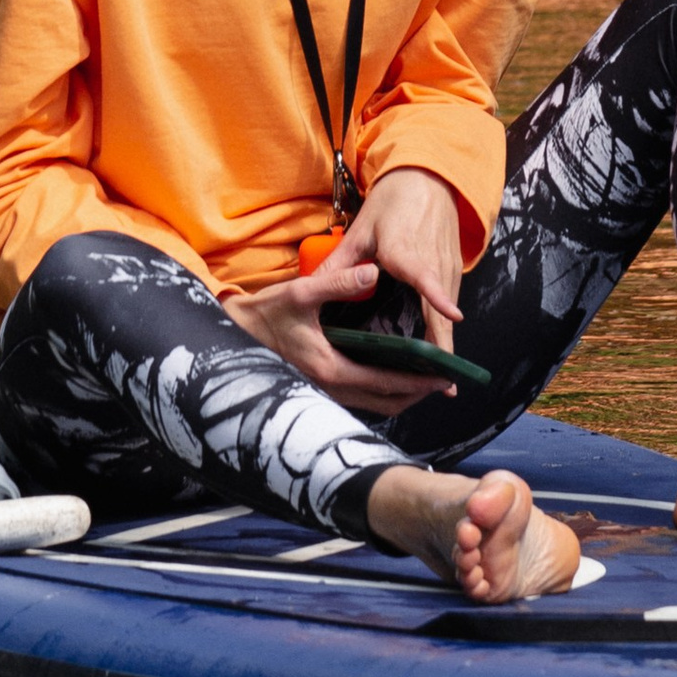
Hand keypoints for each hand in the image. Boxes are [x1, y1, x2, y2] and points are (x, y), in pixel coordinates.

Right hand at [224, 168, 465, 415]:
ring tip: (424, 380)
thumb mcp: (301, 292)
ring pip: (373, 403)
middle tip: (442, 382)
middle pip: (385, 402)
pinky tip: (391, 374)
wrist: (234, 332)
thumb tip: (373, 272)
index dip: (417, 382)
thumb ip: (339, 283)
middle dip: (416, 394)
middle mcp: (330, 388)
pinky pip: (360, 396)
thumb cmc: (266, 313)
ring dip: (400, 395)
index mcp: (330, 368)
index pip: (385, 382)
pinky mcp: (320, 387)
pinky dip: (382, 391)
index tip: (442, 378)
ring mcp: (324, 391)